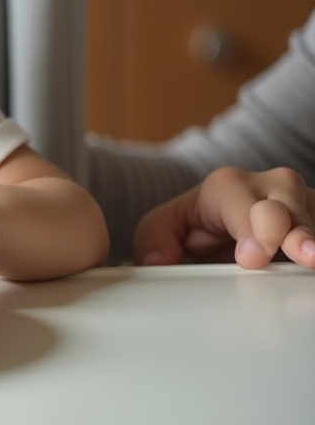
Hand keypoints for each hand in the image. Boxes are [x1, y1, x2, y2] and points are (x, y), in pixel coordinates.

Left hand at [134, 166, 314, 269]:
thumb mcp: (162, 227)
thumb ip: (153, 241)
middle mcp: (270, 186)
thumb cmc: (196, 224)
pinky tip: (313, 266)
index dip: (250, 230)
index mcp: (228, 185)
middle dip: (294, 231)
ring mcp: (301, 202)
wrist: (223, 225)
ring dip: (313, 242)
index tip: (252, 258)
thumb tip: (158, 262)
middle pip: (287, 206)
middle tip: (303, 256)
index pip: (244, 205)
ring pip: (312, 219)